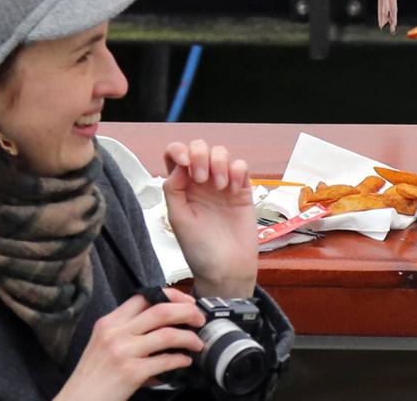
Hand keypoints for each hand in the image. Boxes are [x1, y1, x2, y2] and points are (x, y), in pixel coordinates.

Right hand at [55, 290, 203, 400]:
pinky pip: (165, 361)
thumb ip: (126, 330)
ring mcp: (123, 352)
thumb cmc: (91, 377)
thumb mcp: (102, 344)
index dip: (171, 296)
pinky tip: (185, 361)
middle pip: (161, 310)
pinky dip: (181, 360)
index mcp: (109, 323)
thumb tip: (160, 325)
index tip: (186, 302)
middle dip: (188, 312)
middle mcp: (115, 334)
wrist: (76, 400)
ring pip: (168, 334)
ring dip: (189, 338)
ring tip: (197, 343)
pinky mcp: (131, 373)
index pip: (144, 297)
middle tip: (199, 319)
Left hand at [163, 139, 258, 298]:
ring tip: (221, 186)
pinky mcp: (242, 190)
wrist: (227, 269)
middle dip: (201, 155)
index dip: (178, 150)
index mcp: (181, 188)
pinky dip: (237, 171)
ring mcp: (222, 185)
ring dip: (220, 163)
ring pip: (221, 152)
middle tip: (202, 179)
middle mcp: (200, 183)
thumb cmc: (200, 250)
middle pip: (199, 148)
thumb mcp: (178, 220)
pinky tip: (234, 189)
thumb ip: (173, 190)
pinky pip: (241, 166)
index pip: (175, 156)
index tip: (184, 161)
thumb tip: (179, 165)